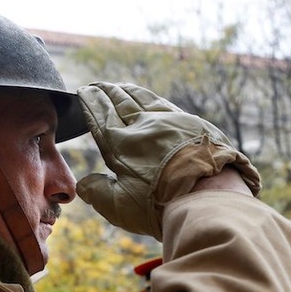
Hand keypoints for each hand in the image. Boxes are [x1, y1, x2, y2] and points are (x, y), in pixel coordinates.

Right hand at [76, 82, 260, 239]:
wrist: (207, 195)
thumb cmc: (160, 205)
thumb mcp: (120, 207)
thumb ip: (98, 193)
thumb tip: (83, 184)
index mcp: (120, 144)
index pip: (100, 115)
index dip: (89, 101)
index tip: (83, 92)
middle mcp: (142, 125)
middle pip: (119, 101)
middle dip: (105, 91)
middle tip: (96, 85)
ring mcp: (168, 121)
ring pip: (142, 98)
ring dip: (127, 91)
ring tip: (118, 87)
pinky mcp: (191, 123)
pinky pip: (164, 103)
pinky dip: (151, 97)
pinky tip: (150, 98)